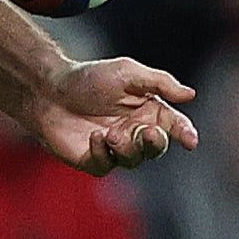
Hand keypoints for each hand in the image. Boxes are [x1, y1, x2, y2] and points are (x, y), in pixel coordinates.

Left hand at [31, 56, 197, 172]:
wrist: (48, 91)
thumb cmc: (88, 78)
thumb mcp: (127, 72)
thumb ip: (159, 82)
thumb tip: (190, 94)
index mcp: (147, 110)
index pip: (173, 125)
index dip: (185, 133)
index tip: (191, 140)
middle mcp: (134, 131)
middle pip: (156, 147)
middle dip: (155, 143)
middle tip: (147, 133)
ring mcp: (115, 148)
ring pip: (133, 160)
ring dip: (126, 148)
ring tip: (110, 133)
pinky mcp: (94, 160)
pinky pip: (107, 166)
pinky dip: (103, 153)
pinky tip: (94, 138)